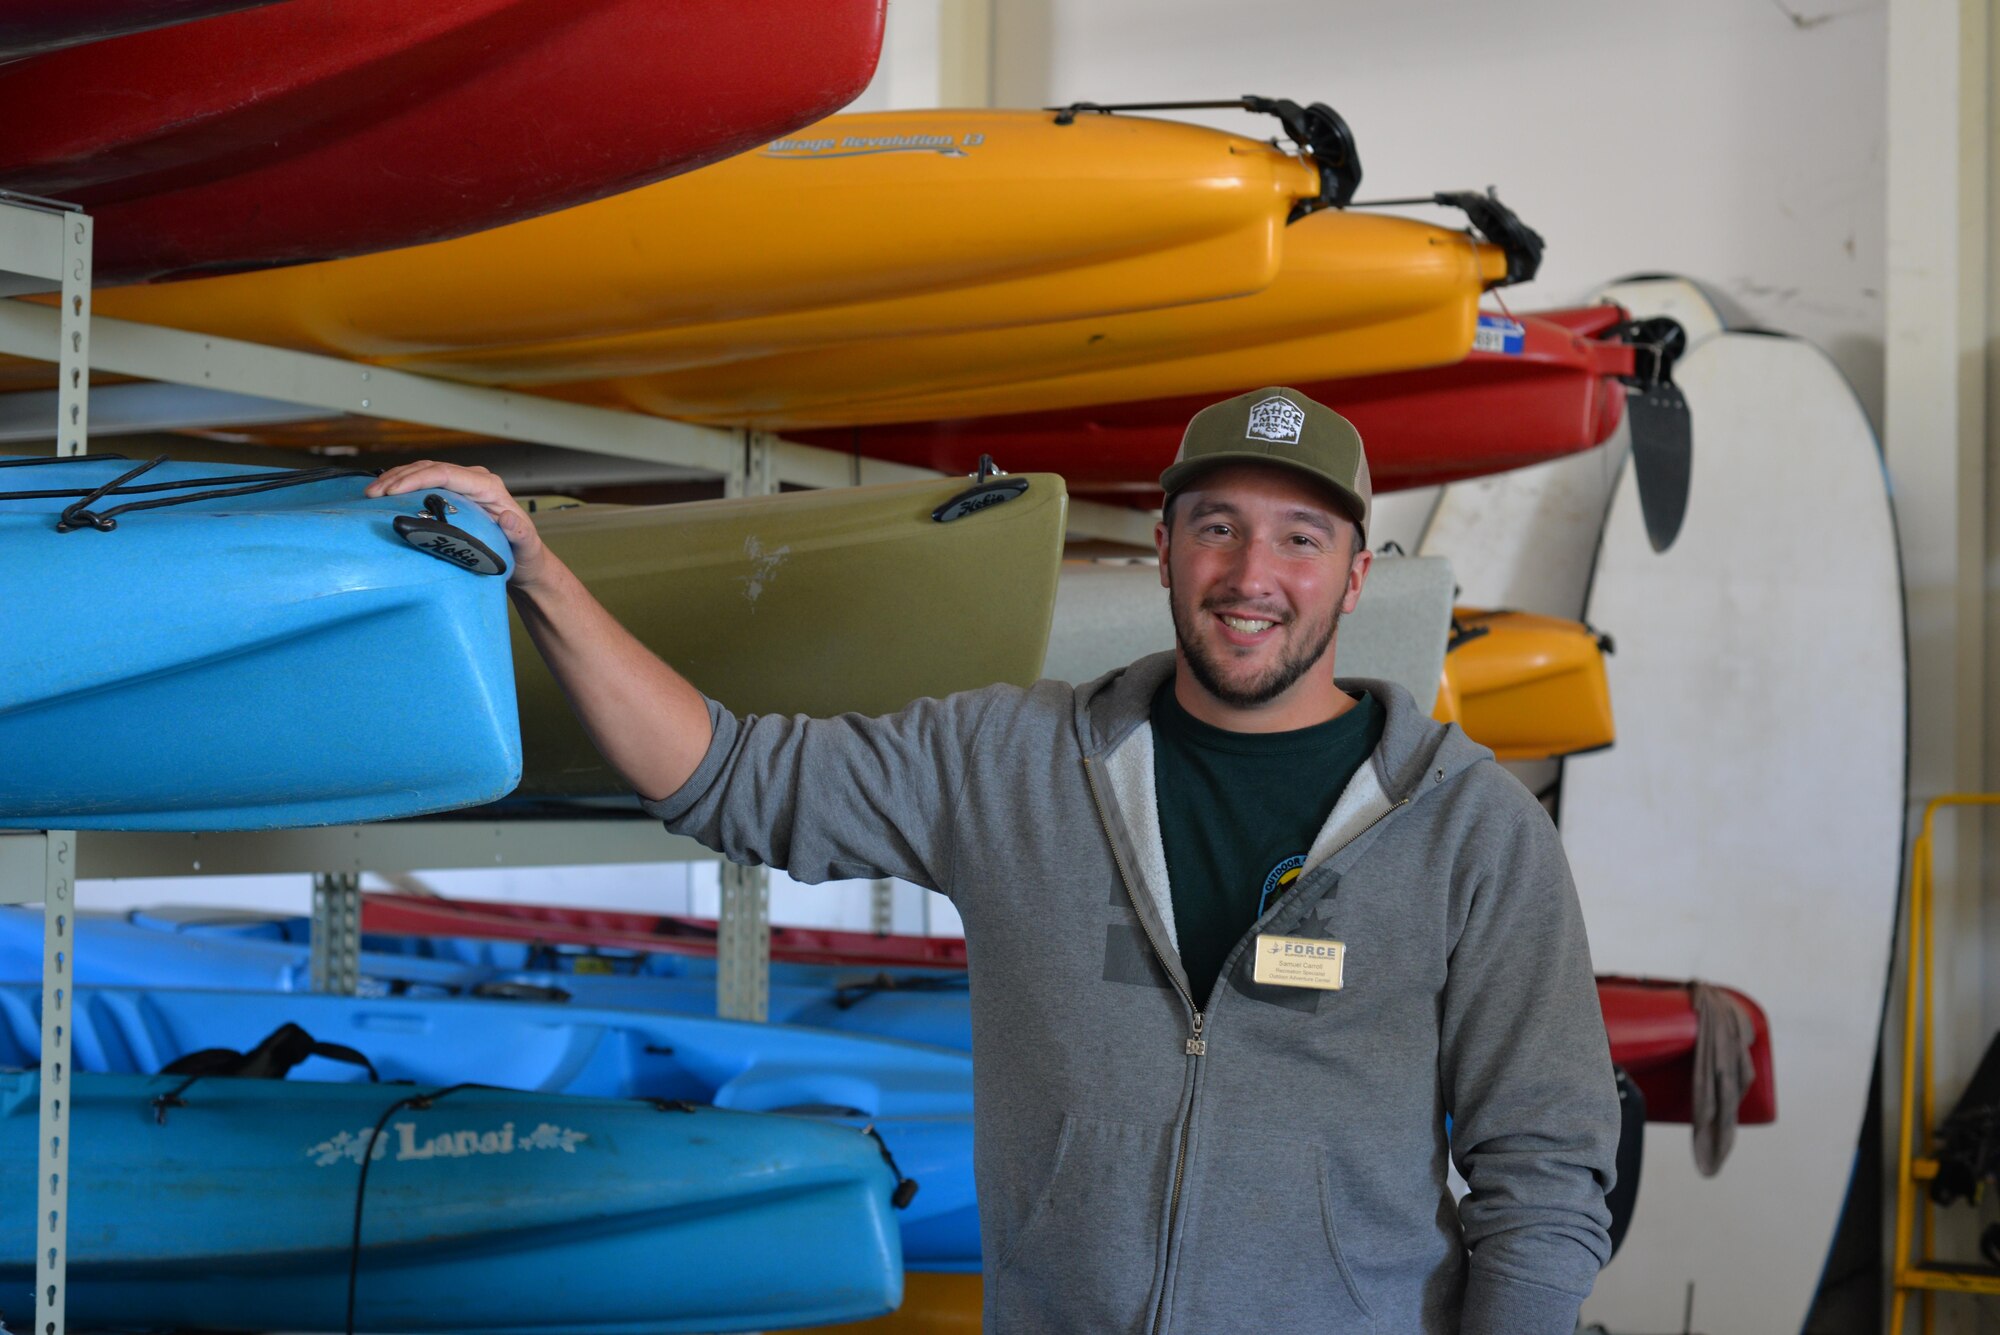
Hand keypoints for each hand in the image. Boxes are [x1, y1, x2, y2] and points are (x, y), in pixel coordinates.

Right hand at [365, 460, 550, 585]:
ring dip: (395, 480)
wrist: (522, 561)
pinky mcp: (452, 495)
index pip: (447, 474)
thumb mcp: (526, 547)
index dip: (418, 479)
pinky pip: (423, 483)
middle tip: (373, 494)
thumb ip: (520, 534)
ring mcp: (462, 486)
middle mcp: (474, 481)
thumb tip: (508, 519)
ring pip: (423, 471)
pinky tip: (383, 494)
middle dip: (399, 478)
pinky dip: (402, 486)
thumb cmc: (524, 554)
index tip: (393, 491)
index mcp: (489, 487)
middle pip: (430, 468)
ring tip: (371, 494)